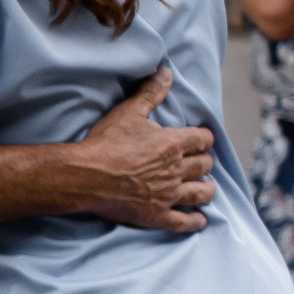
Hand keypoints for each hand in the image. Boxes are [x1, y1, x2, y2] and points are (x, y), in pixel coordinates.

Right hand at [70, 67, 216, 232]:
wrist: (86, 175)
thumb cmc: (106, 143)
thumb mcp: (129, 112)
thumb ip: (151, 93)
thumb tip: (166, 72)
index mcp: (173, 144)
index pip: (202, 140)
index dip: (203, 139)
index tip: (201, 140)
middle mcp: (177, 170)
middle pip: (204, 165)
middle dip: (204, 162)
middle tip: (200, 162)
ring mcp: (169, 194)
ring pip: (201, 193)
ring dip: (207, 189)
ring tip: (207, 188)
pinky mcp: (157, 215)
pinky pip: (184, 222)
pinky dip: (195, 220)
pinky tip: (201, 219)